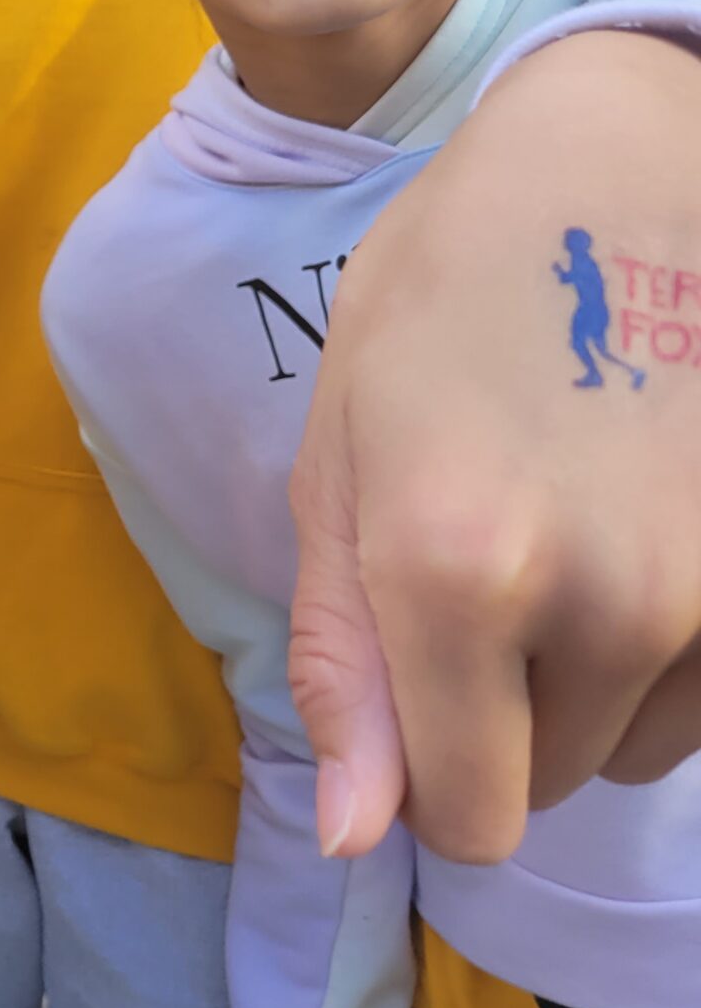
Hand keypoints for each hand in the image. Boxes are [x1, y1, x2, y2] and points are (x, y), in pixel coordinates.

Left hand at [291, 30, 700, 863]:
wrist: (616, 171)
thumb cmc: (440, 301)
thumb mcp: (339, 463)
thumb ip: (342, 658)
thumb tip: (352, 836)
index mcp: (457, 573)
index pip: (466, 818)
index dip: (426, 782)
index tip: (414, 701)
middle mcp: (609, 605)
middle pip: (547, 784)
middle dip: (499, 713)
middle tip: (479, 561)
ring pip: (637, 747)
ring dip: (588, 684)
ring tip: (560, 529)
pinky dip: (668, 652)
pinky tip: (637, 526)